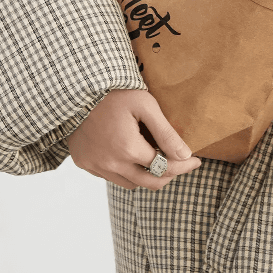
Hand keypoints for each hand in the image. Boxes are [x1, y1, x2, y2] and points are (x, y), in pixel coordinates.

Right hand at [66, 89, 200, 190]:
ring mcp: (95, 165)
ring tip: (155, 159)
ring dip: (145, 175)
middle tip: (180, 164)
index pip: (164, 167)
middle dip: (169, 175)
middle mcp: (111, 163)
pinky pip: (110, 176)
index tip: (196, 160)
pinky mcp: (84, 163)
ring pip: (130, 183)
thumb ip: (165, 132)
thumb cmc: (115, 93)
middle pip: (149, 182)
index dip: (184, 166)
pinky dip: (124, 171)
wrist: (77, 89)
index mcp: (128, 149)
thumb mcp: (145, 105)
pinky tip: (130, 156)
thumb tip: (185, 155)